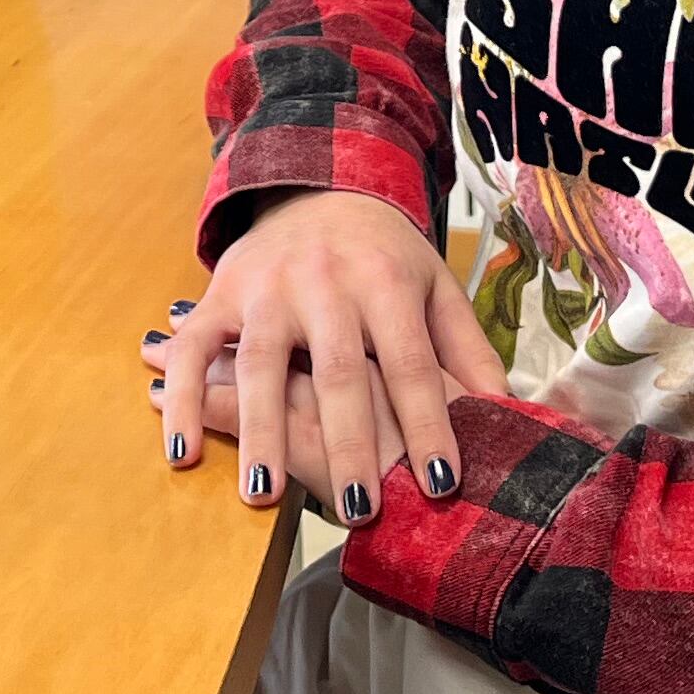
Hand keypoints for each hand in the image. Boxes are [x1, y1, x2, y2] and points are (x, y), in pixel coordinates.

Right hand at [150, 188, 507, 524]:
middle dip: (350, 444)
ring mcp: (267, 287)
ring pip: (261, 363)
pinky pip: (193, 348)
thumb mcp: (436, 286)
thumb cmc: (384, 254)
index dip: (427, 424)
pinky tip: (183, 450)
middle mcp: (326, 281)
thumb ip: (468, 349)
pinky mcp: (220, 293)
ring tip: (264, 494)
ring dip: (260, 431)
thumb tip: (511, 411)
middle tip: (360, 511)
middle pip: (339, 372)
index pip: (412, 363)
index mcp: (387, 281)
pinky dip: (182, 398)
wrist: (317, 183)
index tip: (440, 483)